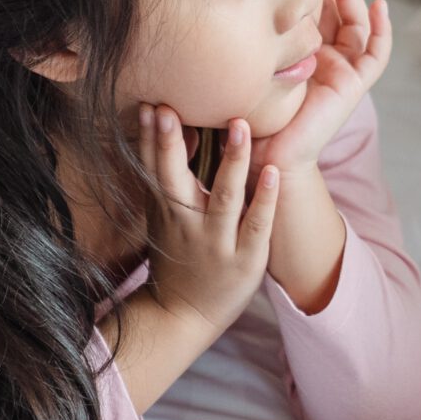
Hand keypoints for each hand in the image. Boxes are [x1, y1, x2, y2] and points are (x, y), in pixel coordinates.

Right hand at [138, 102, 279, 335]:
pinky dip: (263, 199)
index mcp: (164, 209)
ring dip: (232, 161)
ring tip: (240, 125)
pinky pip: (256, 224)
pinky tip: (272, 172)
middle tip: (170, 107)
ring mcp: (215, 241)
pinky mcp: (245, 258)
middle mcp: (185, 222)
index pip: (152, 167)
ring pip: (223, 197)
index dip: (148, 137)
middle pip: (174, 178)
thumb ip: (165, 177)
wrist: (183, 316)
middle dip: (169, 144)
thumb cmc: (177, 255)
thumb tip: (164, 128)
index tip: (148, 103)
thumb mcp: (162, 217)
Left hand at [253, 0, 392, 172]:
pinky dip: (383, 30)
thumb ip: (250, 43)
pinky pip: (377, 53)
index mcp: (303, 57)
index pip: (315, 16)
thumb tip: (226, 7)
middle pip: (339, 15)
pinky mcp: (354, 84)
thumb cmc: (250, 116)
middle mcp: (326, 62)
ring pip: (358, 26)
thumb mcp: (249, 68)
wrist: (266, 153)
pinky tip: (380, 6)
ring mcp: (342, 71)